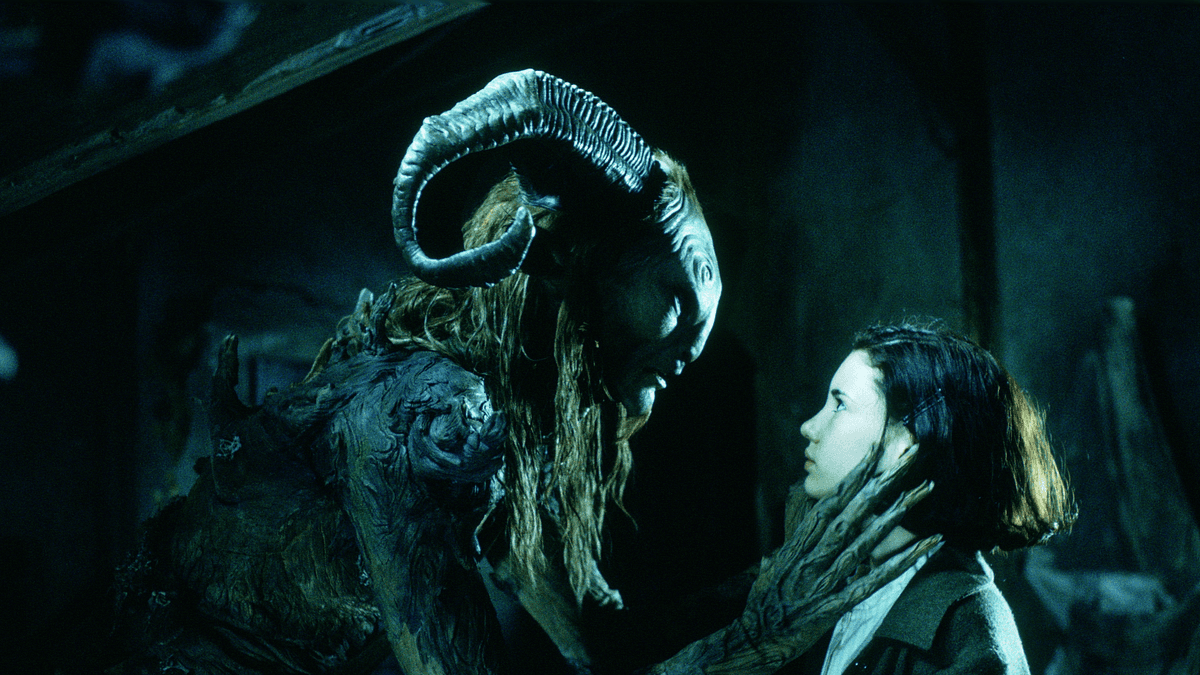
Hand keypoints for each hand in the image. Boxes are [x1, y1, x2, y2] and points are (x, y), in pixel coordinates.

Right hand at [647, 444, 940, 674]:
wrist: (756, 636)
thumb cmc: (766, 598)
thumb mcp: (775, 558)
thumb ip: (793, 532)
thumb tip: (798, 500)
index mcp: (799, 541)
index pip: (832, 499)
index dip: (855, 473)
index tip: (877, 448)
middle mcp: (814, 554)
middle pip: (855, 511)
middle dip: (885, 481)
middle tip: (912, 456)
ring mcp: (827, 578)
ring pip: (869, 537)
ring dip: (900, 511)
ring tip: (926, 488)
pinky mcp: (839, 603)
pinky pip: (877, 579)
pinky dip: (904, 560)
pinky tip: (929, 544)